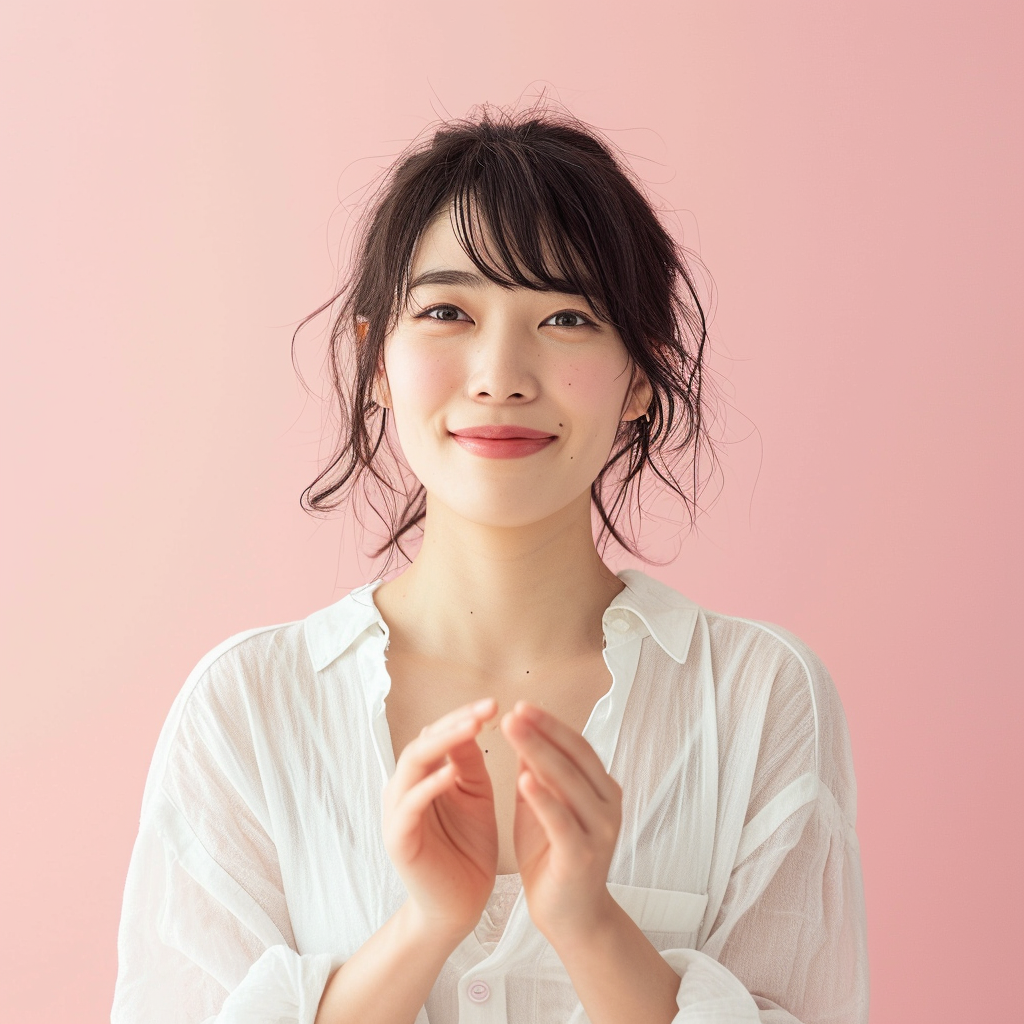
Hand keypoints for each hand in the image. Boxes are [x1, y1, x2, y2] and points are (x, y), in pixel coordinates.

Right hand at [382, 697, 498, 939]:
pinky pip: (409, 804)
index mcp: (423, 776)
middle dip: (454, 722)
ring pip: (412, 764)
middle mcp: (405, 788)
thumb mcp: (475, 796)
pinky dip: (428, 785)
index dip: (463, 716)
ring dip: (442, 742)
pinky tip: (450, 773)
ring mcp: (398, 812)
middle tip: (486, 709)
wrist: (460, 906)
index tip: (495, 704)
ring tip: (472, 727)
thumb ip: (469, 763)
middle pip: (423, 741)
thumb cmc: (468, 848)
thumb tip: (471, 721)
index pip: (437, 734)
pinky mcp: (399, 838)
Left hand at [500, 701, 621, 942]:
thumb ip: (536, 772)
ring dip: (539, 752)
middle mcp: (608, 805)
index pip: (576, 746)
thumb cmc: (553, 858)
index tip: (521, 705)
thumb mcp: (542, 807)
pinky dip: (544, 798)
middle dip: (543, 731)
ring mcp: (599, 831)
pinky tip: (524, 779)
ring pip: (568, 782)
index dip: (550, 724)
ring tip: (514, 731)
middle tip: (514, 711)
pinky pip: (562, 821)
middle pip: (574, 758)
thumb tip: (521, 731)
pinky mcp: (583, 856)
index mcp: (602, 789)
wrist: (570, 917)